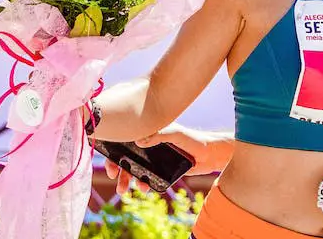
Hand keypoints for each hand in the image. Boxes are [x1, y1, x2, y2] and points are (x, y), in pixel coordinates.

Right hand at [103, 123, 234, 194]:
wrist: (210, 155)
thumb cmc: (194, 139)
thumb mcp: (177, 134)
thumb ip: (160, 135)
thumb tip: (139, 141)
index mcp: (149, 132)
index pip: (125, 140)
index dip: (114, 152)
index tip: (112, 166)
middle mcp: (149, 144)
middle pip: (126, 156)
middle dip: (119, 170)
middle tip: (118, 182)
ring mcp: (154, 157)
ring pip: (135, 168)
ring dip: (128, 180)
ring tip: (125, 191)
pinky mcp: (161, 169)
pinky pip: (147, 177)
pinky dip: (143, 183)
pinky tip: (145, 188)